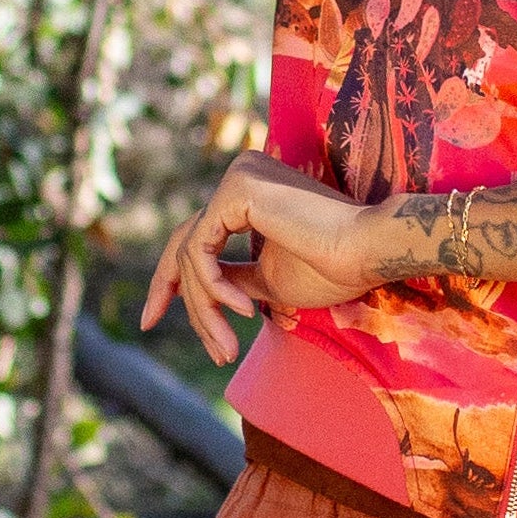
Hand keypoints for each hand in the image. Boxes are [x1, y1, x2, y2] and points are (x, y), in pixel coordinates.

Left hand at [139, 153, 383, 363]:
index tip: (149, 320)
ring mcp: (238, 176)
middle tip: (154, 329)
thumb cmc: (330, 268)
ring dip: (203, 306)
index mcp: (249, 191)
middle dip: (170, 293)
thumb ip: (232, 277)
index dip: (167, 280)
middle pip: (187, 244)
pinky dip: (212, 286)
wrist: (367, 252)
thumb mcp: (266, 279)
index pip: (195, 236)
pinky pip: (201, 247)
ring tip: (228, 344)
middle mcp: (240, 174)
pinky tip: (241, 310)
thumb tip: (198, 290)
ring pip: (192, 252)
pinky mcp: (238, 187)